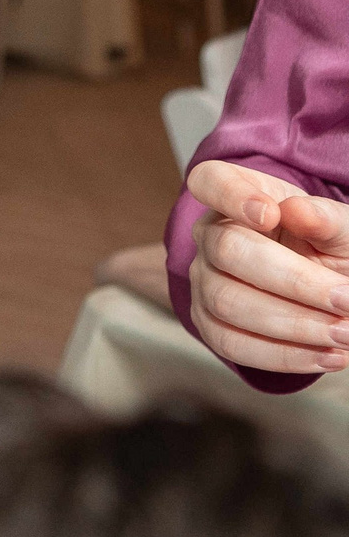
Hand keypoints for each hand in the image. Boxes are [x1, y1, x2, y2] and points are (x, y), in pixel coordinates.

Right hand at [186, 159, 348, 374]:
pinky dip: (284, 355)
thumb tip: (299, 211)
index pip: (211, 182)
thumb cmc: (329, 248)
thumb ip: (327, 219)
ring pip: (227, 303)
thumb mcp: (341, 230)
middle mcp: (209, 236)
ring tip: (346, 334)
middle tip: (347, 300)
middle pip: (227, 251)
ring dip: (295, 325)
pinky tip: (328, 355)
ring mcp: (203, 281)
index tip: (271, 213)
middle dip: (294, 281)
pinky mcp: (209, 323)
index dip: (231, 196)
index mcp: (236, 196)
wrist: (327, 290)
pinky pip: (232, 344)